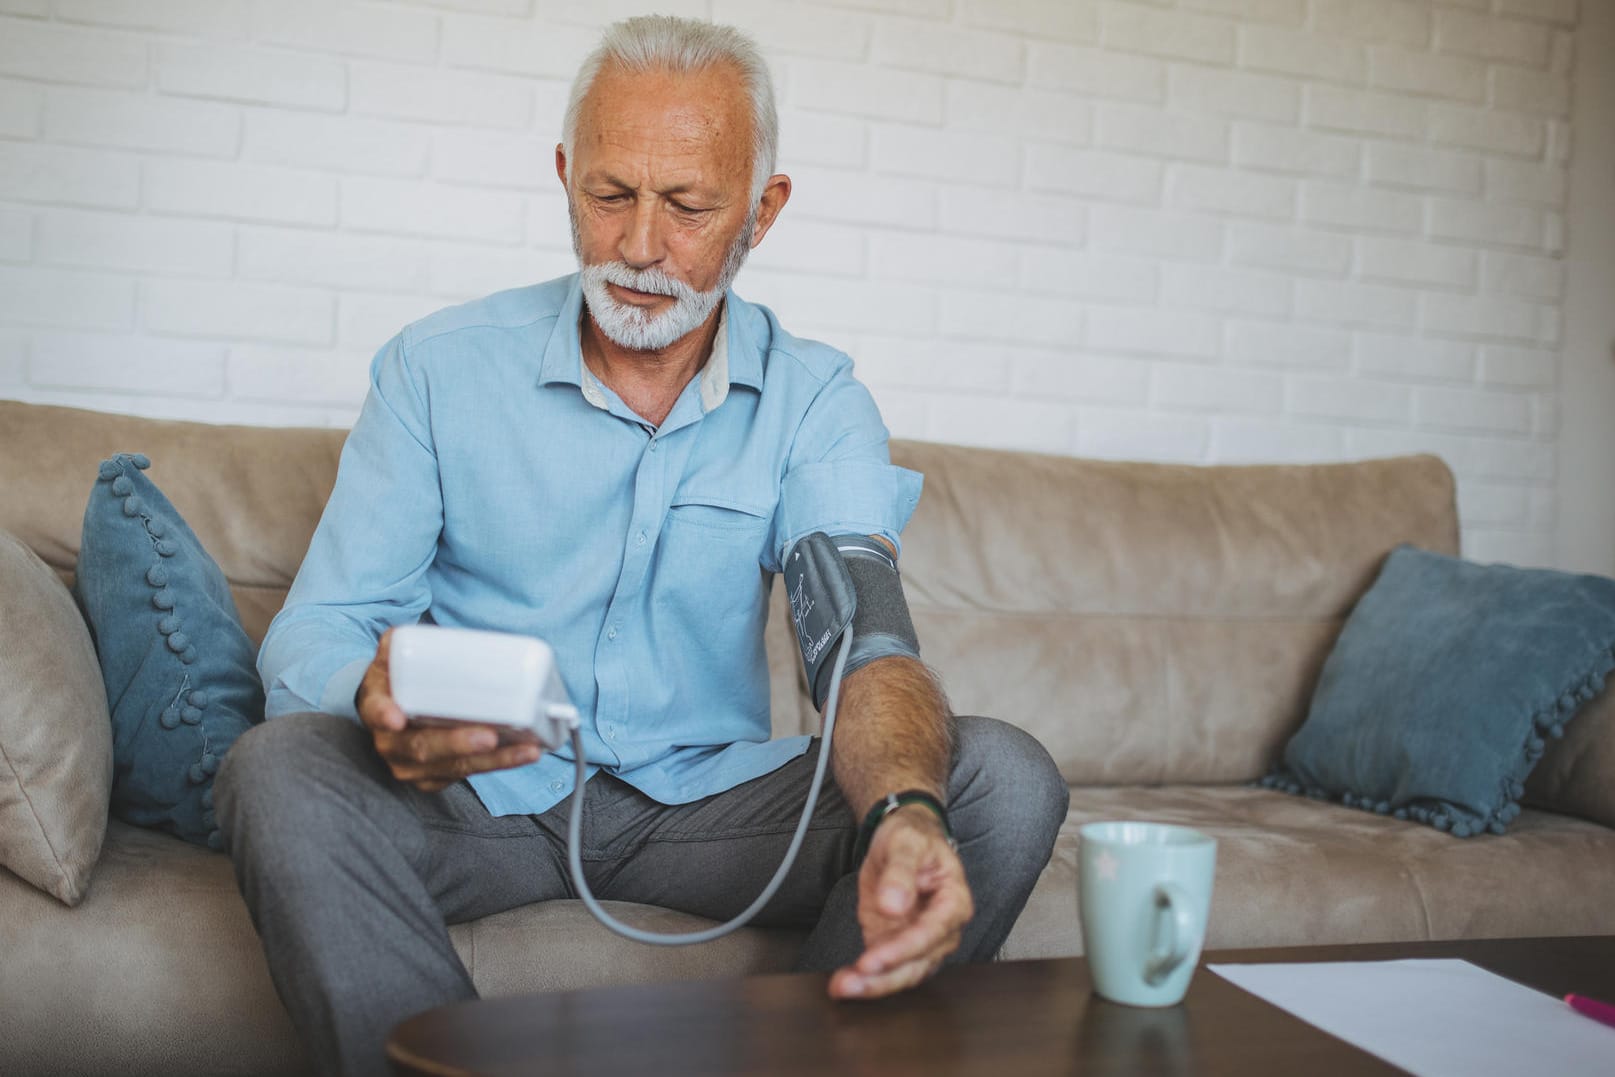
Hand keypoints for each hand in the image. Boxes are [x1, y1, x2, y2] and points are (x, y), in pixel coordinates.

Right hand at [357, 628, 542, 793]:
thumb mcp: (391, 658)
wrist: (391, 712)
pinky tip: (522, 754)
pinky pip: (465, 775)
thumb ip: (398, 642)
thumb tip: (407, 635)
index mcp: (377, 708)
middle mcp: (390, 743)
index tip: (397, 718)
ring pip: (452, 767)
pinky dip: (496, 765)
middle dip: (458, 744)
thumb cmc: (397, 681)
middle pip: (422, 748)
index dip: (384, 715)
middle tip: (490, 736)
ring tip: (525, 749)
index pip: (376, 711)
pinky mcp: (434, 777)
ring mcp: (411, 765)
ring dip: (491, 760)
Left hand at [828, 807, 973, 999]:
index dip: (903, 950)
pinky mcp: (895, 945)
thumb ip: (900, 872)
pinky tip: (844, 981)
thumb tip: (894, 905)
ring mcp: (918, 941)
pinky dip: (865, 978)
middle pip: (918, 964)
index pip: (932, 934)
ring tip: (842, 987)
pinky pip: (885, 969)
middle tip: (851, 984)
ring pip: (902, 974)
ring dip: (873, 985)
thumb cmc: (913, 837)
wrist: (902, 840)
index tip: (873, 960)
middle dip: (884, 979)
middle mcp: (941, 929)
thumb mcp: (906, 842)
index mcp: (954, 902)